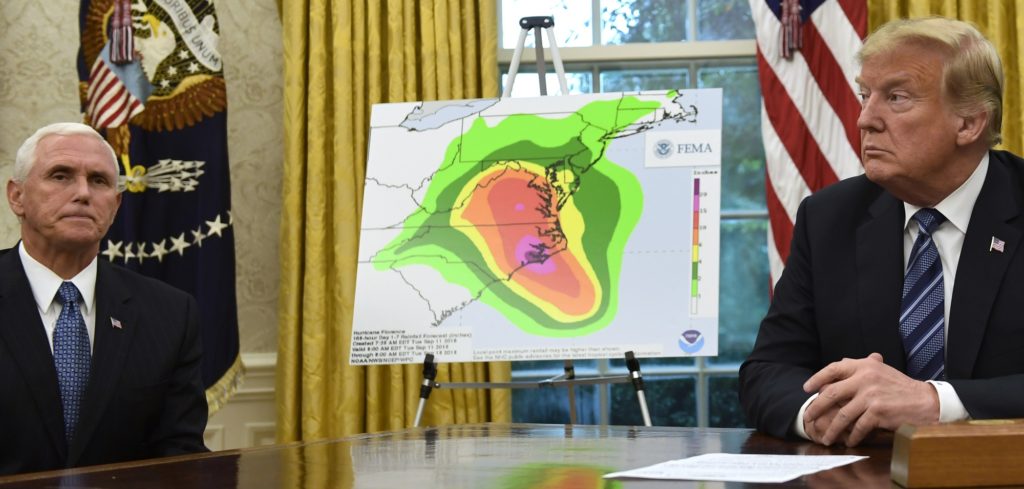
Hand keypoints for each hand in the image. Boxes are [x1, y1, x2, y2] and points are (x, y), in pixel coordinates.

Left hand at [802, 353, 938, 446]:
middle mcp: (865, 378)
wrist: (925, 402)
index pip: (834, 368)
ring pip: (842, 414)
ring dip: (832, 429)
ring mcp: (871, 395)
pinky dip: (852, 436)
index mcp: (864, 366)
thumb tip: (840, 364)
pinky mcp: (878, 411)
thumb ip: (861, 368)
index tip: (806, 389)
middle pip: (831, 393)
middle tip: (808, 417)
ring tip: (826, 437)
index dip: (817, 378)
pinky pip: (858, 427)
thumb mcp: (880, 371)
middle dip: (816, 407)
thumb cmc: (900, 388)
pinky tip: (849, 441)